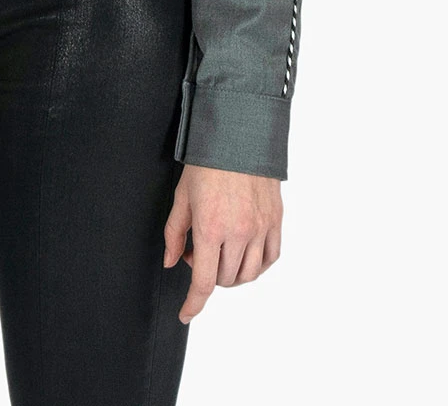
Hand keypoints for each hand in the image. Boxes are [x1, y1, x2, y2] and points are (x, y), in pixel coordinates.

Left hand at [163, 164, 282, 320]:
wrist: (238, 134)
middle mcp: (239, 232)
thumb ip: (175, 233)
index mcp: (211, 228)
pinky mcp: (276, 220)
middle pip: (225, 280)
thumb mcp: (181, 196)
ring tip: (220, 251)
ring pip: (248, 274)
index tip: (186, 313)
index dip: (193, 304)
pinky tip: (245, 254)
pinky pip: (271, 258)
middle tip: (198, 251)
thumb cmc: (206, 162)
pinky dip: (257, 265)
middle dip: (208, 276)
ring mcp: (261, 228)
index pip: (204, 282)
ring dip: (231, 274)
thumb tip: (171, 262)